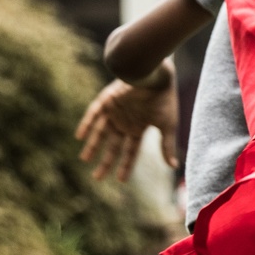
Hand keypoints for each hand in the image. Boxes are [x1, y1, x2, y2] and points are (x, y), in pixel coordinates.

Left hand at [75, 60, 179, 181]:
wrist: (157, 75)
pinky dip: (87, 124)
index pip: (131, 150)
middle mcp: (126, 120)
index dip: (126, 165)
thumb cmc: (165, 99)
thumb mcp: (167, 126)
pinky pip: (94, 113)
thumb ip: (167, 146)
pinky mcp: (107, 100)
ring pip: (100, 131)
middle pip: (113, 145)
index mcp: (139, 127)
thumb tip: (174, 166)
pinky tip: (80, 136)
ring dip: (92, 145)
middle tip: (97, 177)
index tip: (120, 180)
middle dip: (106, 161)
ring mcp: (115, 110)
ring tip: (84, 159)